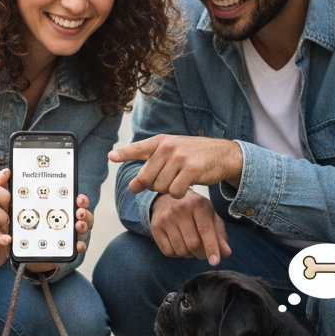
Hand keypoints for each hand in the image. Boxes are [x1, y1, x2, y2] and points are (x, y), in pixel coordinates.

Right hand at [0, 169, 13, 272]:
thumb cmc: (5, 229)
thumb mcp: (13, 216)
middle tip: (12, 204)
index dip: (1, 177)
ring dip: (2, 217)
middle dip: (3, 195)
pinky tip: (7, 239)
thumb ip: (21, 207)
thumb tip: (39, 199)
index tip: (8, 172)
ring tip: (9, 225)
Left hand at [27, 194, 93, 273]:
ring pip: (83, 227)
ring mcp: (72, 233)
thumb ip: (20, 199)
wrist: (31, 250)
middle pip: (83, 212)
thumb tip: (5, 181)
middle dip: (83, 210)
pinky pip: (79, 246)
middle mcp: (71, 219)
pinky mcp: (71, 248)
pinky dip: (80, 245)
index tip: (78, 198)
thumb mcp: (24, 212)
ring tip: (78, 225)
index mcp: (62, 208)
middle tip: (79, 211)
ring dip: (83, 225)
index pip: (75, 201)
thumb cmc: (30, 227)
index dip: (80, 199)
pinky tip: (78, 245)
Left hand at [110, 135, 242, 197]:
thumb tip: (131, 187)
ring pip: (160, 187)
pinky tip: (187, 186)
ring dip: (169, 190)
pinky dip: (179, 194)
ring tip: (180, 180)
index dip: (124, 153)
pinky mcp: (191, 169)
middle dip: (154, 185)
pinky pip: (175, 191)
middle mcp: (168, 147)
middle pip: (147, 178)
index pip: (138, 148)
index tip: (111, 156)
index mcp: (162, 141)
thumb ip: (152, 167)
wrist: (224, 154)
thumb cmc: (195, 156)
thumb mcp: (173, 154)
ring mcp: (180, 157)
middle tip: (168, 181)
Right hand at [150, 191, 231, 265]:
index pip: (205, 230)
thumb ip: (220, 235)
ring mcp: (165, 218)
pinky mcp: (155, 227)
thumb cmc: (195, 211)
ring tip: (190, 244)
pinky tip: (178, 243)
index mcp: (197, 204)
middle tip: (203, 252)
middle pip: (193, 244)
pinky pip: (168, 252)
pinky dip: (176, 254)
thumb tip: (226, 253)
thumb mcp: (210, 217)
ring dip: (189, 254)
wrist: (167, 200)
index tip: (215, 262)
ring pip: (181, 250)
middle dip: (201, 254)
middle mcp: (180, 209)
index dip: (211, 248)